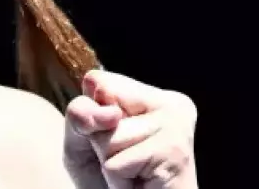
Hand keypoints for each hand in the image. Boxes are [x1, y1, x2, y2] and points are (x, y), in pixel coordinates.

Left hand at [63, 70, 197, 188]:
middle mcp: (171, 104)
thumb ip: (81, 114)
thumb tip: (110, 113)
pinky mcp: (175, 156)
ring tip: (133, 174)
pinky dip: (117, 180)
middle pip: (102, 107)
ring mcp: (178, 128)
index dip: (91, 114)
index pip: (97, 80)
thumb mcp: (80, 137)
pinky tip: (139, 185)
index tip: (109, 135)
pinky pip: (117, 164)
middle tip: (124, 161)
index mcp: (149, 93)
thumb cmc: (106, 175)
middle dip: (101, 141)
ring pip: (110, 137)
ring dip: (110, 163)